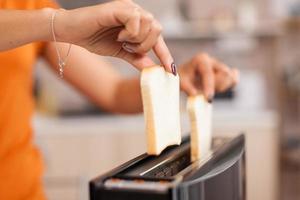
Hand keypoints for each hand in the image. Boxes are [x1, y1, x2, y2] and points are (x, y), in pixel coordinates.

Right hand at [54, 0, 173, 71]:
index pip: (157, 38)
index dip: (165, 54)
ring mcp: (128, 8)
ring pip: (150, 24)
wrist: (72, 32)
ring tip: (122, 41)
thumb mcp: (120, 52)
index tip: (171, 72)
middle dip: (146, 45)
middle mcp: (135, 12)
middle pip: (158, 28)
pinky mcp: (119, 8)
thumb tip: (151, 68)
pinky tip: (119, 35)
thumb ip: (136, 58)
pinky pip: (137, 20)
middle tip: (129, 48)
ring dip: (138, 40)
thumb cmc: (93, 38)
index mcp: (137, 23)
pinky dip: (130, 33)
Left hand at [179, 53, 238, 100]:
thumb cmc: (182, 78)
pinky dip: (228, 86)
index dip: (209, 86)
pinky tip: (219, 89)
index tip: (208, 99)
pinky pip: (233, 79)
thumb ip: (187, 88)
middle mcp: (212, 61)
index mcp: (201, 59)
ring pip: (229, 78)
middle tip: (206, 95)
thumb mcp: (181, 83)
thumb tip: (195, 94)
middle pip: (223, 74)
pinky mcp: (225, 72)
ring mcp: (220, 66)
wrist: (184, 75)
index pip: (208, 73)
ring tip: (208, 90)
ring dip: (221, 88)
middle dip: (216, 87)